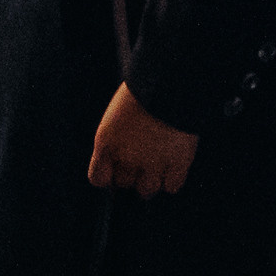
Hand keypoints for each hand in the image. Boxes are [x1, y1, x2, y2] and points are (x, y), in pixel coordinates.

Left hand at [88, 83, 198, 197]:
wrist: (169, 85)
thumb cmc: (142, 91)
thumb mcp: (116, 113)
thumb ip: (116, 136)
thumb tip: (120, 151)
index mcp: (106, 142)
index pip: (98, 178)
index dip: (107, 177)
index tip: (114, 172)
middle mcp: (126, 157)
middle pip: (123, 183)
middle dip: (130, 176)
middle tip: (139, 166)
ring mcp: (152, 163)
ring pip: (147, 190)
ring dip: (151, 182)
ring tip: (157, 170)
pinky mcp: (178, 163)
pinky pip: (172, 187)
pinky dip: (172, 181)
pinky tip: (173, 170)